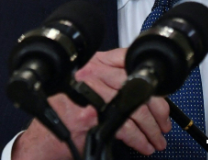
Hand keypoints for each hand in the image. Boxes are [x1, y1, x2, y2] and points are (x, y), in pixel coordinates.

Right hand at [12, 48, 171, 159]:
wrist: (44, 138)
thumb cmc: (66, 114)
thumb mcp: (87, 88)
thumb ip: (110, 82)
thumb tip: (145, 93)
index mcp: (95, 63)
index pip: (130, 62)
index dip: (151, 82)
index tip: (161, 96)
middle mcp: (93, 75)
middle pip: (138, 88)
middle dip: (158, 110)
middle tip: (163, 123)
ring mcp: (92, 95)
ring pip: (135, 110)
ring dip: (151, 130)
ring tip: (156, 139)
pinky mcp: (92, 117)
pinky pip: (126, 128)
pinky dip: (140, 140)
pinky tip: (144, 145)